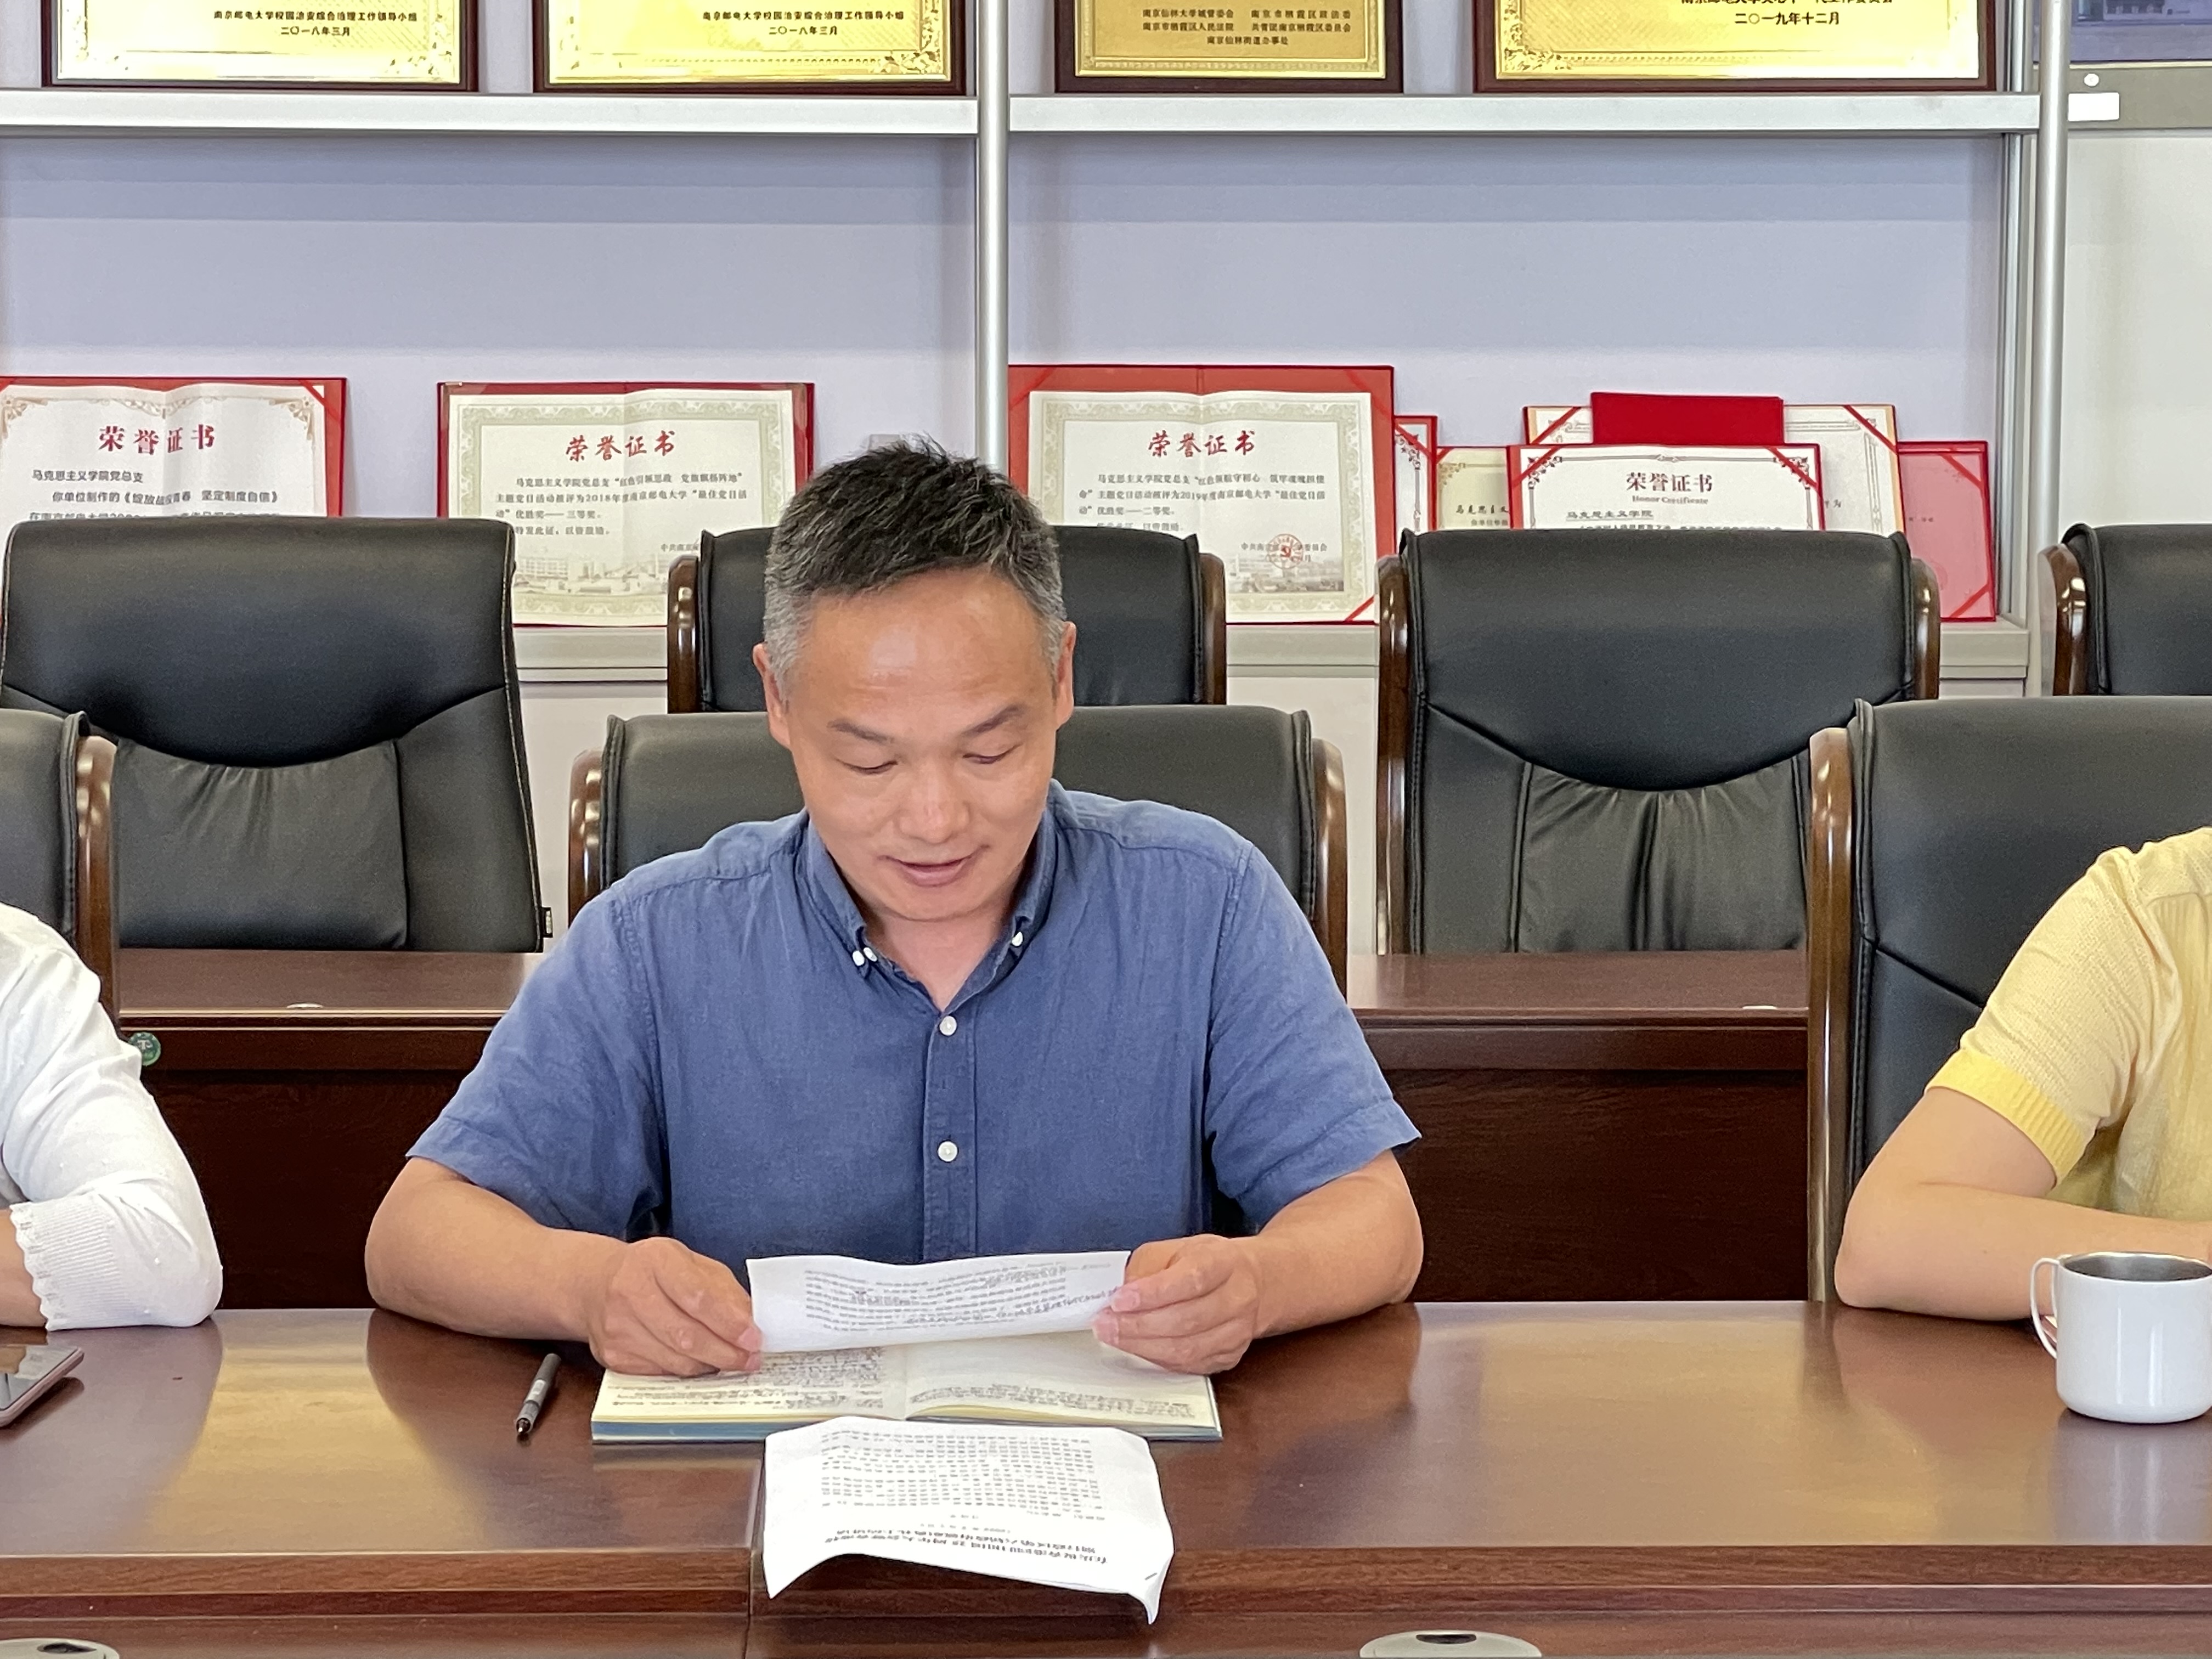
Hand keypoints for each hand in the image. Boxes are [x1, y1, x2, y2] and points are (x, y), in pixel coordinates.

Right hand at [578, 1236, 761, 1376]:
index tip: (754, 1338)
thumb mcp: (690, 1263)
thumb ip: (722, 1290)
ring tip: (732, 1362)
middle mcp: (631, 1292)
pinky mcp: (612, 1355)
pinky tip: (702, 1364)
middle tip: (750, 1359)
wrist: (595, 1284)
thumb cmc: (652, 1271)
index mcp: (657, 1260)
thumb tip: (750, 1322)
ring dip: (710, 1365)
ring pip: (675, 1360)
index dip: (729, 1322)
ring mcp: (618, 1327)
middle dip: (726, 1352)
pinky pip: (661, 1372)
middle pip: (686, 1334)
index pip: (698, 1296)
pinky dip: (688, 1372)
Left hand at [1092, 1234, 1265, 1374]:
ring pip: (1187, 1348)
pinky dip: (1157, 1358)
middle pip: (1186, 1319)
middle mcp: (1237, 1298)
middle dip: (1138, 1325)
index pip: (1190, 1280)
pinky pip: (1188, 1365)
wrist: (1251, 1283)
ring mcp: (1236, 1332)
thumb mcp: (1175, 1249)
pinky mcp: (1228, 1356)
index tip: (1119, 1300)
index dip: (1152, 1294)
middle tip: (1105, 1323)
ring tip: (1113, 1336)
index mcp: (1223, 1262)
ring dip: (1143, 1346)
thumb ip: (1146, 1267)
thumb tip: (1120, 1294)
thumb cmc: (1207, 1263)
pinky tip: (1137, 1347)